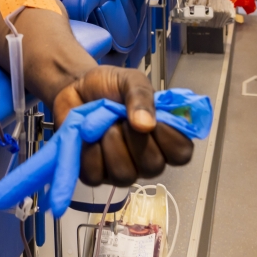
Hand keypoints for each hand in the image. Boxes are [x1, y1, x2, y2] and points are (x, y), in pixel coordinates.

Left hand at [52, 66, 193, 185]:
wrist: (75, 86)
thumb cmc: (109, 86)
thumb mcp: (130, 81)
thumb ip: (141, 97)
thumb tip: (146, 124)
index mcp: (162, 137)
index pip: (181, 153)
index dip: (170, 139)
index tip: (156, 119)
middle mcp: (144, 159)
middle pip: (153, 167)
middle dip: (136, 139)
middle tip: (122, 120)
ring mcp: (120, 170)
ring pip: (124, 175)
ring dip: (112, 145)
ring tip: (103, 126)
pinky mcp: (94, 174)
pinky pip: (95, 175)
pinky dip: (89, 153)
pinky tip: (87, 137)